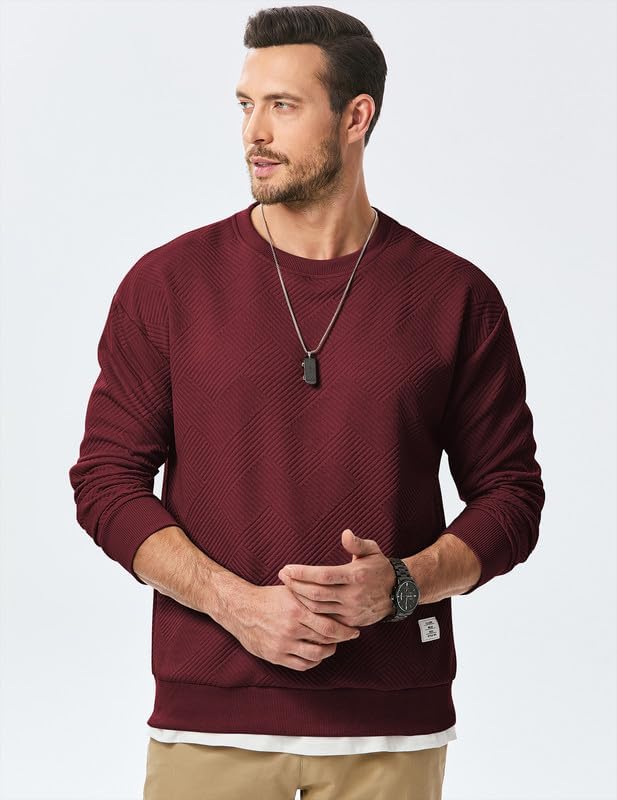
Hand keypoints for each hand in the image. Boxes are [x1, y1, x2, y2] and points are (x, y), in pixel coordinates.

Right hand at [228, 583, 361, 671]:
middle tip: (348, 637)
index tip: (354, 630)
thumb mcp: (291, 590)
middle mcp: (291, 629)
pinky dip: (313, 662)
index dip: (345, 630)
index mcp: (297, 610)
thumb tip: (337, 592)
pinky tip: (317, 655)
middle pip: (325, 641)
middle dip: (340, 640)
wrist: (242, 610)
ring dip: (328, 652)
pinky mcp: (276, 656)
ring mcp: (283, 644)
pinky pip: (301, 665)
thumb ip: (311, 594)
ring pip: (315, 655)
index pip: (329, 625)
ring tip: (332, 646)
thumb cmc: (269, 598)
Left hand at [278, 529, 395, 626]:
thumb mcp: (372, 550)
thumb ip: (357, 543)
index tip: (287, 568)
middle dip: (296, 585)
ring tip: (287, 587)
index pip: (324, 576)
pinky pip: (326, 619)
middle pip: (317, 594)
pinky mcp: (350, 622)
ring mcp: (351, 611)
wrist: (398, 593)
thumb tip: (345, 534)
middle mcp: (353, 595)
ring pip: (319, 609)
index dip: (303, 573)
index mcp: (356, 576)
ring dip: (300, 598)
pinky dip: (311, 612)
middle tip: (282, 575)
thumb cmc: (379, 567)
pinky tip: (300, 602)